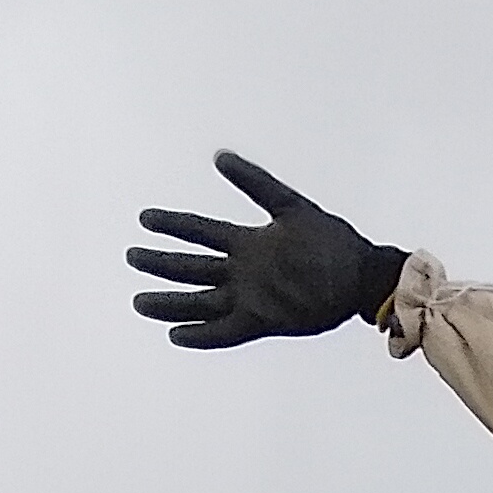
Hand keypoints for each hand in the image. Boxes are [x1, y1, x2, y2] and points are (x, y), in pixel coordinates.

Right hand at [128, 151, 405, 346]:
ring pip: (201, 300)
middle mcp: (243, 271)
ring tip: (140, 302)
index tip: (144, 218)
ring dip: (171, 302)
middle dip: (161, 264)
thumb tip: (218, 156)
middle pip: (192, 267)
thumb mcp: (290, 206)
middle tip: (131, 256)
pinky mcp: (264, 321)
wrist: (361, 277)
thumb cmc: (332, 241)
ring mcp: (251, 297)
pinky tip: (177, 336)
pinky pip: (226, 331)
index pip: (200, 231)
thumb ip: (255, 181)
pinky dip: (202, 335)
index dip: (173, 224)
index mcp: (247, 242)